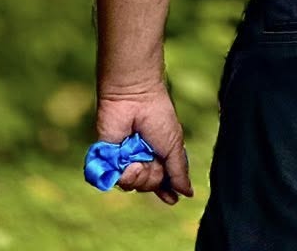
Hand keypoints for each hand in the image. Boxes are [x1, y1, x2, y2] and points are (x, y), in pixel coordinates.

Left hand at [95, 85, 193, 204]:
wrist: (134, 98)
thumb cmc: (158, 116)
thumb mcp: (174, 145)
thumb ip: (179, 171)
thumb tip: (188, 193)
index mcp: (159, 155)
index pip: (162, 180)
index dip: (165, 191)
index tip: (170, 199)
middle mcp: (142, 159)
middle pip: (148, 186)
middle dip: (152, 179)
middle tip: (152, 161)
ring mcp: (124, 159)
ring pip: (131, 185)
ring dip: (137, 177)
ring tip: (137, 161)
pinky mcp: (107, 158)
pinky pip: (112, 180)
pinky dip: (121, 176)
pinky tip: (128, 166)